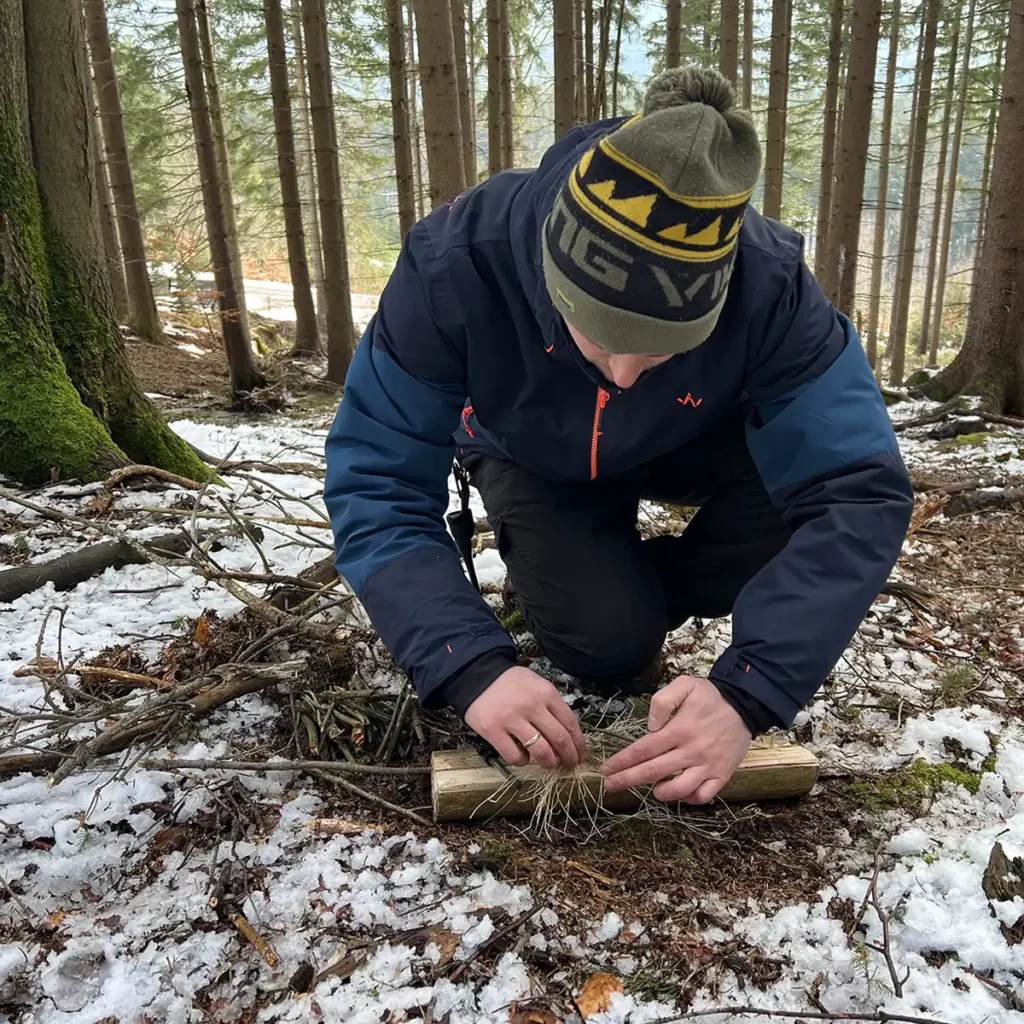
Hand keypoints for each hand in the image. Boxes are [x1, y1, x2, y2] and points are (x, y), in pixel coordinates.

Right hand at [464, 667, 586, 769]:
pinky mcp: (493, 730)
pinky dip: (522, 761)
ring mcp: (512, 719)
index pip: (570, 723)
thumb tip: (567, 732)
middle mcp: (532, 706)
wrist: (476, 675)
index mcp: (546, 693)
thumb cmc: (509, 682)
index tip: (581, 754)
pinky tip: (522, 757)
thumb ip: (551, 704)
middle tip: (570, 765)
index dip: (579, 743)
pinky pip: (515, 755)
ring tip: (549, 764)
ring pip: (541, 751)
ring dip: (549, 762)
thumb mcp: (536, 683)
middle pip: (560, 739)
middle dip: (569, 757)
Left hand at [601, 675, 750, 803]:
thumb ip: (662, 700)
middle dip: (627, 781)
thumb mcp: (684, 685)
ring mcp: (708, 765)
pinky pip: (703, 796)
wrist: (746, 704)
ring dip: (660, 793)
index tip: (607, 769)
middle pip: (653, 772)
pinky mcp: (722, 775)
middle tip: (609, 786)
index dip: (623, 762)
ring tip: (651, 789)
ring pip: (679, 790)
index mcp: (679, 729)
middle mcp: (692, 751)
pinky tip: (680, 792)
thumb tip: (651, 726)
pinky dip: (689, 799)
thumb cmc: (711, 696)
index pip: (644, 750)